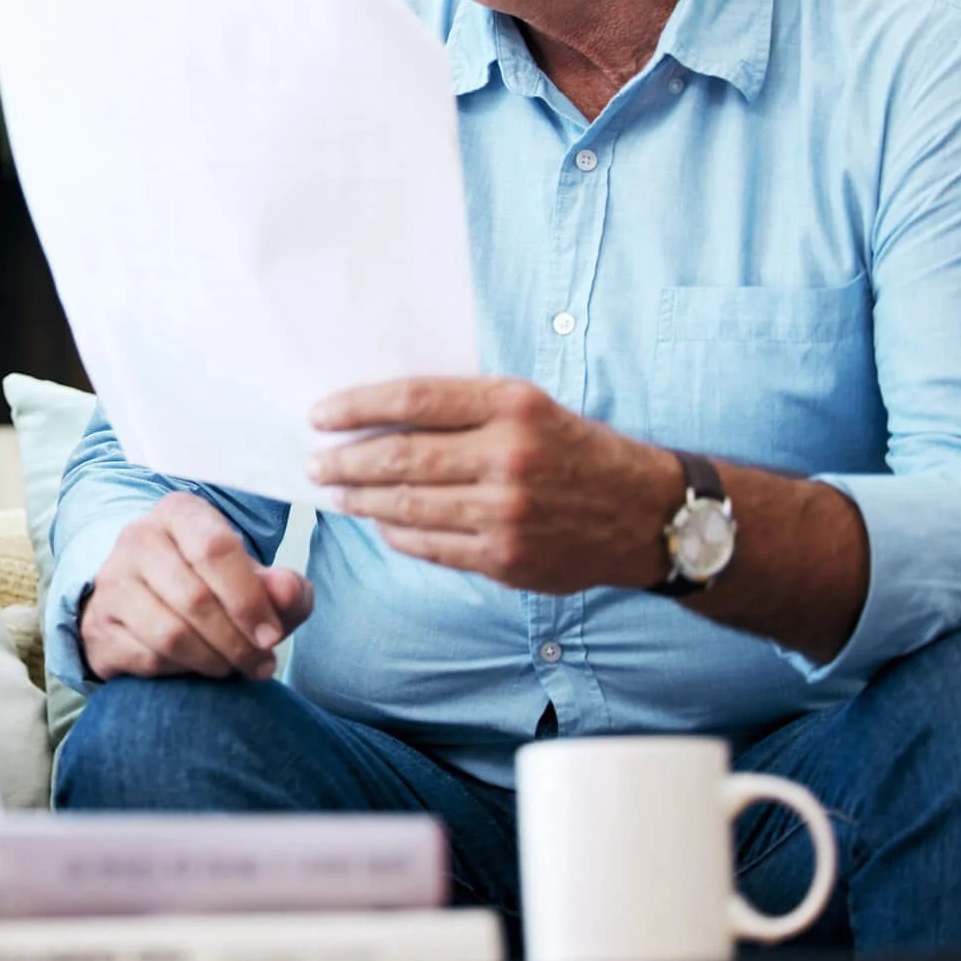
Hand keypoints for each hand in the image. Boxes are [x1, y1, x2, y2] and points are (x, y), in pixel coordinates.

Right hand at [79, 492, 312, 681]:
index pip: (215, 549)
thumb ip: (283, 587)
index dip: (249, 598)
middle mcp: (138, 538)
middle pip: (194, 598)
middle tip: (261, 663)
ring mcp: (111, 582)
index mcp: (180, 513)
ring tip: (232, 666)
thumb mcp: (255, 581)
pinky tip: (195, 667)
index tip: (273, 636)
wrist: (146, 603)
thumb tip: (288, 592)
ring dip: (212, 661)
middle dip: (236, 641)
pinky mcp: (97, 626)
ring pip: (169, 634)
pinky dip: (180, 672)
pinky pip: (146, 659)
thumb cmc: (213, 586)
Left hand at [309, 377, 678, 592]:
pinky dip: (395, 534)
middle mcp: (509, 457)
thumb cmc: (575, 449)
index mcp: (513, 406)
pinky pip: (430, 547)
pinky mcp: (506, 560)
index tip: (320, 415)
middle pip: (401, 458)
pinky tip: (378, 523)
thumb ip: (463, 409)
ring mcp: (506, 514)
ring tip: (336, 493)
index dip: (356, 407)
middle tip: (315, 462)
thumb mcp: (529, 406)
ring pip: (407, 506)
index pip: (413, 400)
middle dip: (345, 461)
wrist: (644, 513)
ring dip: (360, 500)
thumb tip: (378, 417)